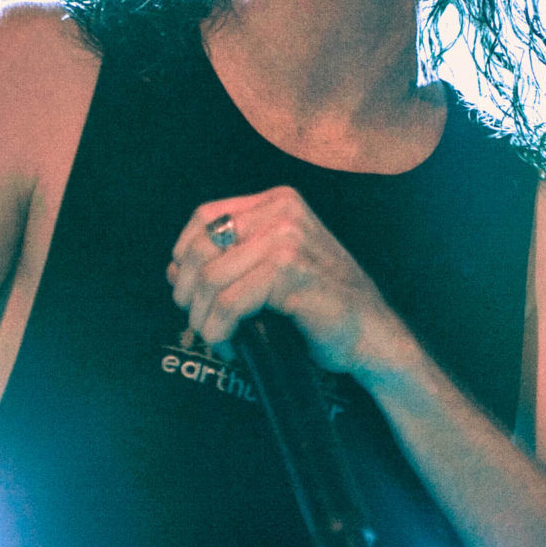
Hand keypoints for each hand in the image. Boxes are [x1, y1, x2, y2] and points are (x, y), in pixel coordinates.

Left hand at [168, 186, 413, 382]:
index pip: (206, 216)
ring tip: (217, 336)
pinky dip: (220, 330)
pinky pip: (230, 303)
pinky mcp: (290, 273)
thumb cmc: (323, 305)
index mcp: (280, 202)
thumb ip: (232, 260)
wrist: (371, 334)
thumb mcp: (275, 268)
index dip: (184, 253)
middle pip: (201, 247)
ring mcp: (288, 240)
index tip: (188, 287)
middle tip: (200, 321)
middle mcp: (283, 213)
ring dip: (204, 318)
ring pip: (211, 279)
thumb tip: (174, 270)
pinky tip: (231, 344)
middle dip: (189, 292)